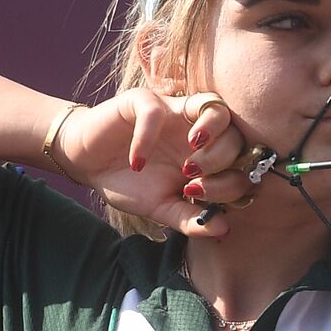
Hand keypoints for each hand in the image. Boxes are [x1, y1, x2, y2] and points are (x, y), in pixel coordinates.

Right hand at [55, 89, 250, 236]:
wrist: (87, 164)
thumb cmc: (130, 183)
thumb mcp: (162, 208)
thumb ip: (191, 219)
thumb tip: (225, 229)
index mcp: (211, 156)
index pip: (243, 162)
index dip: (235, 182)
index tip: (206, 200)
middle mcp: (200, 131)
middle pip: (237, 135)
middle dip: (222, 163)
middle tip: (193, 182)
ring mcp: (176, 113)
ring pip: (216, 108)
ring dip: (210, 140)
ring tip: (188, 166)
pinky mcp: (144, 101)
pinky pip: (157, 111)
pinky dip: (149, 138)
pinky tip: (137, 162)